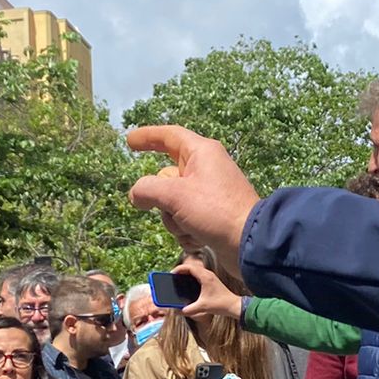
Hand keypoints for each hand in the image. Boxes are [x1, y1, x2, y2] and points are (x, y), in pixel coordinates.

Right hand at [126, 126, 261, 272]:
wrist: (249, 242)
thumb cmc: (214, 210)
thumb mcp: (174, 195)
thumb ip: (147, 189)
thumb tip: (136, 195)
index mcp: (201, 152)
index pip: (169, 136)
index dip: (147, 136)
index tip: (129, 141)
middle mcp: (206, 168)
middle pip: (166, 176)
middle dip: (162, 198)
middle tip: (170, 208)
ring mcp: (208, 193)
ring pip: (172, 201)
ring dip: (174, 220)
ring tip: (189, 227)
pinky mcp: (211, 214)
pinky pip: (185, 218)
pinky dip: (185, 230)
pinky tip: (197, 239)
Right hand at [175, 262, 243, 323]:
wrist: (233, 305)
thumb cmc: (220, 304)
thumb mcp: (203, 307)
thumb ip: (189, 310)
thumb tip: (178, 311)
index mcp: (205, 277)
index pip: (189, 267)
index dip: (179, 269)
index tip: (171, 274)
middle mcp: (208, 274)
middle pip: (191, 267)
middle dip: (181, 270)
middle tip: (172, 277)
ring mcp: (210, 277)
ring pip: (195, 270)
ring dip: (186, 273)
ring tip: (178, 279)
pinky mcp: (212, 281)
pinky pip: (199, 274)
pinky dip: (192, 276)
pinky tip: (188, 284)